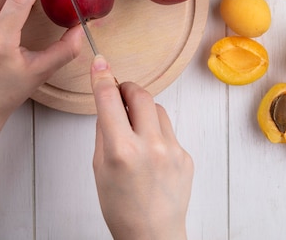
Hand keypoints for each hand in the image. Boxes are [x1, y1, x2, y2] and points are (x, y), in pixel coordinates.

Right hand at [90, 55, 193, 239]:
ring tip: (135, 131)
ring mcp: (172, 150)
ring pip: (157, 109)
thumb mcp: (99, 167)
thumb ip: (104, 132)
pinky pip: (169, 130)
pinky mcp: (186, 155)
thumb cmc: (121, 208)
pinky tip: (151, 155)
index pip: (109, 99)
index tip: (100, 63)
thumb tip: (108, 104)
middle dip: (126, 88)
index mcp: (121, 150)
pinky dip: (156, 133)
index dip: (102, 77)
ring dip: (143, 110)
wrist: (152, 236)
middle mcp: (150, 146)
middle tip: (119, 94)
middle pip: (140, 94)